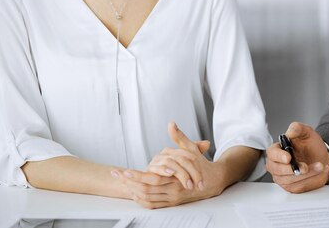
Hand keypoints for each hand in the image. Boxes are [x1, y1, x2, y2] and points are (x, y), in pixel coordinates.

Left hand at [112, 122, 226, 208]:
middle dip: (129, 182)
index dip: (136, 176)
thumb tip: (171, 124)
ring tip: (121, 182)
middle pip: (146, 190)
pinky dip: (141, 200)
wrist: (212, 182)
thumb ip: (179, 137)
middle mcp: (173, 191)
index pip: (152, 179)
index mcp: (177, 178)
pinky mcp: (171, 203)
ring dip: (132, 191)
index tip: (123, 171)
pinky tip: (134, 192)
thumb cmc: (202, 166)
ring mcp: (171, 198)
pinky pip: (152, 205)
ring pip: (147, 198)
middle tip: (116, 174)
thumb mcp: (191, 149)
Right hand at [266, 121, 328, 192]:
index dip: (279, 156)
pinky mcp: (291, 186)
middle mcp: (277, 164)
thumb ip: (297, 128)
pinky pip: (298, 186)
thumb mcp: (307, 132)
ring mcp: (283, 177)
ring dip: (306, 174)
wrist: (322, 158)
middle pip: (277, 170)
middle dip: (292, 169)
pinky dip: (310, 180)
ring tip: (319, 166)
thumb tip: (289, 132)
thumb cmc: (311, 145)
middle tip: (306, 167)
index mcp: (278, 149)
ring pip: (289, 180)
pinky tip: (318, 172)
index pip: (272, 154)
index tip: (288, 158)